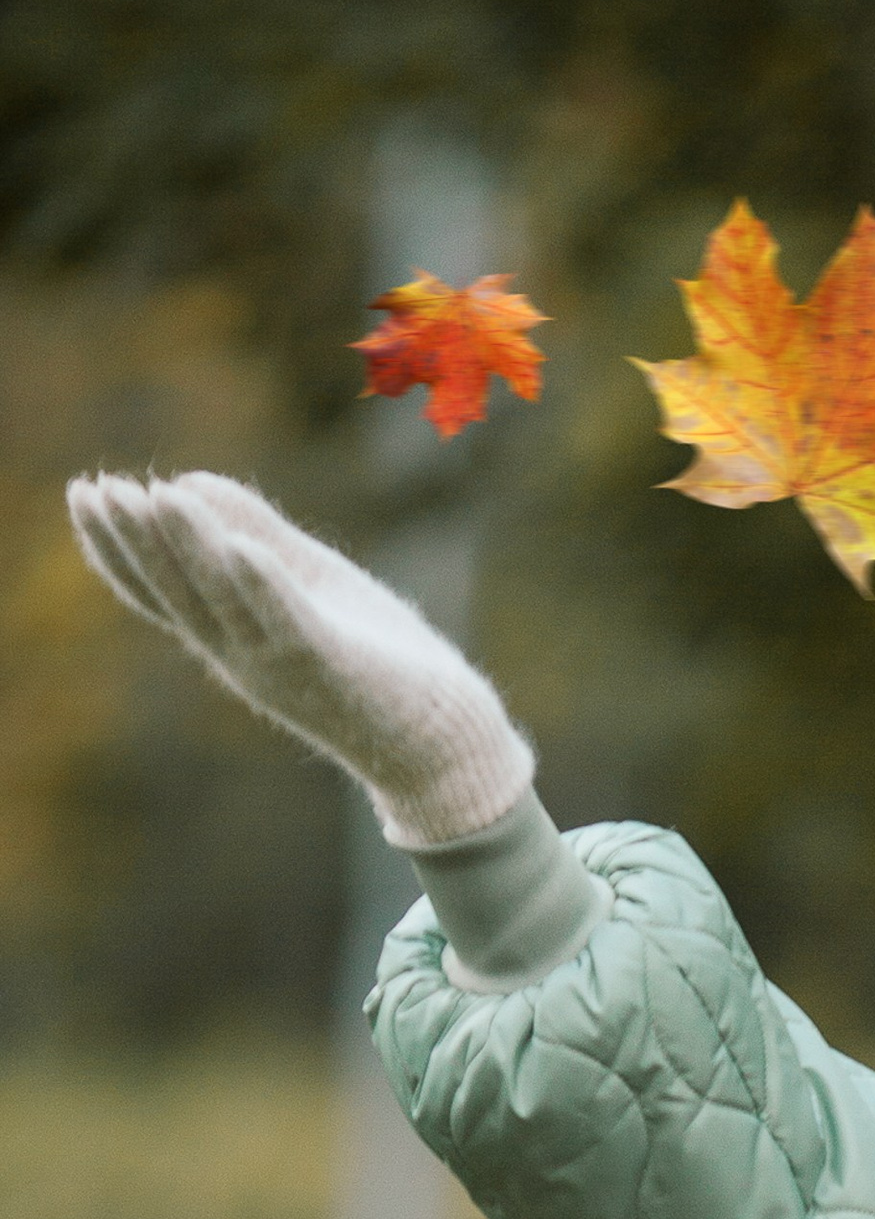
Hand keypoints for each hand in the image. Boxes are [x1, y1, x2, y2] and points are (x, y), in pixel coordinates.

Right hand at [67, 469, 532, 849]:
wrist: (446, 737)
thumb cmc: (380, 660)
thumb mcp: (310, 581)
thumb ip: (257, 533)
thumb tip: (188, 481)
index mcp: (235, 636)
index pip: (160, 590)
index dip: (118, 546)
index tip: (84, 493)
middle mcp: (246, 655)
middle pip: (177, 593)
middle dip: (136, 542)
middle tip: (96, 489)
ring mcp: (286, 665)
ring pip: (226, 602)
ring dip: (191, 549)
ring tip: (156, 496)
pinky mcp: (335, 668)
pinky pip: (292, 626)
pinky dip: (266, 588)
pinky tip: (243, 548)